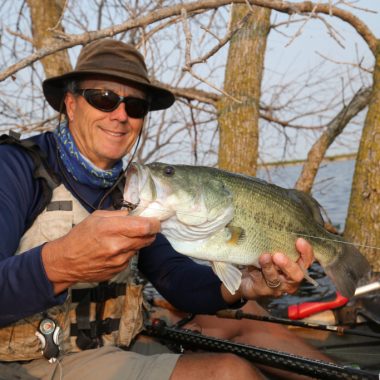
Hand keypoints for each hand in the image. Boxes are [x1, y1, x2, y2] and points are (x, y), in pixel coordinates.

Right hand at [41, 209, 159, 293]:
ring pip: (140, 248)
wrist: (66, 262)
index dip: (154, 224)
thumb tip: (133, 215)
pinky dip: (128, 252)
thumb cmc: (80, 236)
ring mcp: (119, 260)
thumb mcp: (96, 217)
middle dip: (150, 232)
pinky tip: (115, 250)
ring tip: (124, 239)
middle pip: (148, 238)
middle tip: (145, 228)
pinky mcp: (118, 270)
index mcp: (111, 228)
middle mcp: (118, 245)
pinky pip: (131, 258)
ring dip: (137, 242)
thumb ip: (117, 214)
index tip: (154, 222)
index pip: (145, 227)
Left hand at [229, 238, 313, 301]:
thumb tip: (274, 226)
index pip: (307, 260)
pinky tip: (254, 265)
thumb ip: (277, 244)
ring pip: (277, 279)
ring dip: (270, 268)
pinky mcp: (263, 290)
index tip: (299, 240)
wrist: (247, 278)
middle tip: (278, 255)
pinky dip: (259, 272)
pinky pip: (262, 281)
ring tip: (264, 257)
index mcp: (296, 267)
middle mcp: (290, 279)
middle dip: (288, 265)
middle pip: (296, 275)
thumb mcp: (273, 251)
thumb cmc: (264, 261)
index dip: (306, 252)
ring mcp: (277, 287)